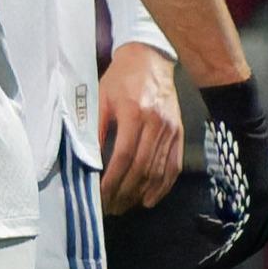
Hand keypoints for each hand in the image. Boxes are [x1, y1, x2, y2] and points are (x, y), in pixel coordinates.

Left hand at [98, 42, 182, 212]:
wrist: (150, 60)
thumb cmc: (120, 79)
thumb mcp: (101, 98)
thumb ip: (95, 128)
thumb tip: (87, 159)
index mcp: (135, 114)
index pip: (124, 157)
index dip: (112, 180)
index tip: (100, 196)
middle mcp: (157, 125)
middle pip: (142, 168)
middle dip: (125, 192)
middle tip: (110, 208)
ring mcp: (172, 130)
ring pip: (158, 171)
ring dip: (142, 193)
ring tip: (125, 206)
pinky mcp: (180, 134)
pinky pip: (174, 166)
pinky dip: (163, 186)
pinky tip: (150, 198)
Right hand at [196, 79, 267, 268]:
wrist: (236, 119)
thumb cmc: (227, 140)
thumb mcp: (226, 175)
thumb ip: (227, 196)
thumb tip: (222, 215)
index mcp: (263, 196)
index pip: (252, 230)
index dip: (232, 245)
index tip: (211, 253)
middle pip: (255, 240)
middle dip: (231, 256)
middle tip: (210, 266)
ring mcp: (267, 199)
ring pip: (250, 240)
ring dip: (227, 254)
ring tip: (206, 261)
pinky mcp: (259, 197)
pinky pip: (245, 232)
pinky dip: (228, 247)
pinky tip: (212, 253)